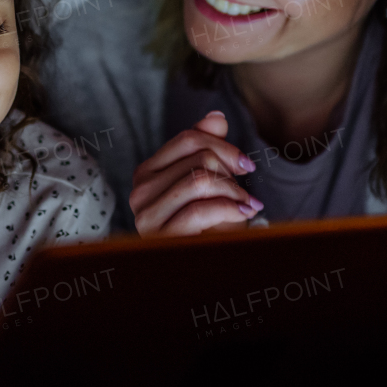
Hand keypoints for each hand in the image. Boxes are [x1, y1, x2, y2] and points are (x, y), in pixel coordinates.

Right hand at [129, 111, 263, 236]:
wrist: (205, 269)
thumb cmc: (209, 228)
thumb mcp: (210, 185)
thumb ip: (208, 149)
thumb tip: (216, 116)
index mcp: (147, 172)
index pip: (188, 138)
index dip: (223, 146)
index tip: (246, 166)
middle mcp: (139, 190)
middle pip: (198, 157)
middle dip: (231, 174)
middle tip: (246, 196)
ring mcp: (146, 214)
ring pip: (200, 179)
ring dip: (234, 192)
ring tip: (246, 206)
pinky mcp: (159, 236)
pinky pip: (201, 210)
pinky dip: (230, 209)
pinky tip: (244, 215)